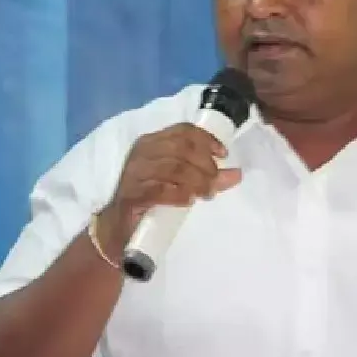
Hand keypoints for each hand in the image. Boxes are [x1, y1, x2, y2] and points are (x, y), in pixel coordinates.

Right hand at [107, 123, 241, 239]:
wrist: (119, 226)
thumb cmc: (151, 199)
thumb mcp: (181, 183)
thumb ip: (208, 177)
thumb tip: (237, 174)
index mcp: (152, 142)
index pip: (183, 131)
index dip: (206, 139)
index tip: (222, 154)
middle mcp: (142, 153)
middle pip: (181, 148)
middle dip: (205, 164)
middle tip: (214, 182)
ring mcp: (135, 174)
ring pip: (174, 168)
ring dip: (197, 181)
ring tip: (205, 194)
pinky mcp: (133, 195)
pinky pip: (161, 190)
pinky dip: (179, 194)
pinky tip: (188, 200)